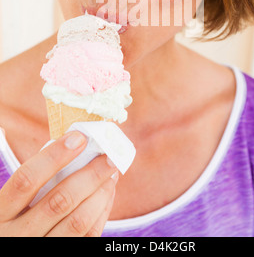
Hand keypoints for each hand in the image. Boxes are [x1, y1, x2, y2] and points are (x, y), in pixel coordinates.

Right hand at [0, 131, 118, 236]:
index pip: (27, 179)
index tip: (79, 138)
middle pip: (59, 201)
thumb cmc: (16, 221)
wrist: (18, 247)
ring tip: (111, 174)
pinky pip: (88, 236)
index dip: (54, 157)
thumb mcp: (12, 204)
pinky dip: (102, 212)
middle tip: (108, 157)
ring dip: (100, 194)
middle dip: (89, 175)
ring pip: (77, 221)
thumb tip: (73, 147)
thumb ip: (36, 181)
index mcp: (1, 212)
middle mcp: (16, 236)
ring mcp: (39, 249)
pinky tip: (107, 194)